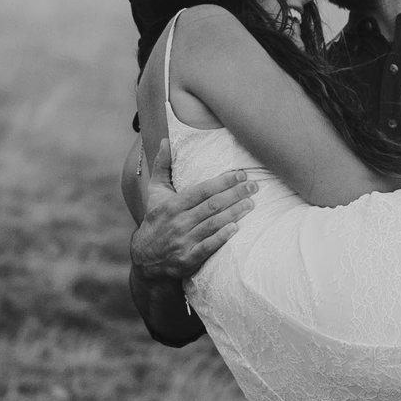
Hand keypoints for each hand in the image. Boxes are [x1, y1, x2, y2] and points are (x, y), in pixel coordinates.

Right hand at [129, 136, 253, 280]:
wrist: (146, 257)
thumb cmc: (155, 219)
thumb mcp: (155, 191)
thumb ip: (162, 165)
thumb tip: (166, 141)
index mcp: (172, 204)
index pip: (202, 190)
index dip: (222, 182)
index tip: (240, 174)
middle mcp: (178, 222)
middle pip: (211, 205)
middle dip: (235, 194)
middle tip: (254, 186)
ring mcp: (183, 241)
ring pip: (212, 224)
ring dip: (233, 213)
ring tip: (251, 204)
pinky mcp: (188, 259)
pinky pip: (208, 247)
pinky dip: (221, 237)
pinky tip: (235, 228)